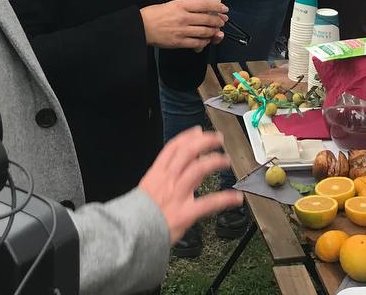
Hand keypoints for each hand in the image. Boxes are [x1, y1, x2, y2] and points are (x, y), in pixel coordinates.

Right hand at [139, 127, 240, 242]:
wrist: (130, 235)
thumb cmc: (138, 215)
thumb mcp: (147, 189)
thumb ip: (164, 178)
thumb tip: (182, 169)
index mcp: (157, 174)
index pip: (173, 147)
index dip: (187, 136)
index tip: (198, 131)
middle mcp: (168, 180)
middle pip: (188, 152)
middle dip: (205, 141)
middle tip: (218, 138)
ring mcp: (177, 195)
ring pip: (199, 169)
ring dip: (215, 161)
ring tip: (226, 160)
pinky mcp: (186, 213)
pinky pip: (209, 203)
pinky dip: (225, 198)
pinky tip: (236, 197)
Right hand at [141, 0, 227, 49]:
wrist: (141, 27)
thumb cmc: (153, 14)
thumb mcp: (170, 4)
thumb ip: (185, 7)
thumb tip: (199, 10)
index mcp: (181, 5)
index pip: (205, 4)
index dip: (217, 6)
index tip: (224, 8)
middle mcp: (183, 17)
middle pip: (208, 19)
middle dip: (218, 21)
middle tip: (222, 21)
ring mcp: (182, 30)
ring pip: (205, 32)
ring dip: (214, 32)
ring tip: (217, 31)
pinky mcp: (179, 42)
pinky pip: (197, 43)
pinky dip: (204, 42)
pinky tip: (206, 41)